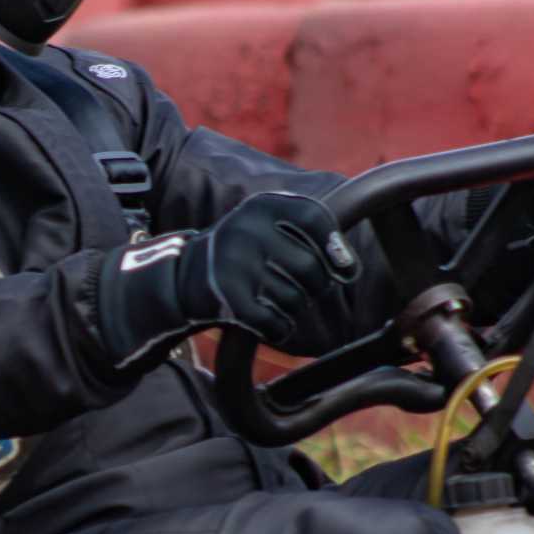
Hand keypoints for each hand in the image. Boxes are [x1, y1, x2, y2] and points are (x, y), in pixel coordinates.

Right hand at [92, 191, 361, 370]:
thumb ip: (314, 237)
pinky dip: (279, 328)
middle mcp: (247, 228)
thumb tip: (350, 269)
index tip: (344, 268)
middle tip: (298, 286)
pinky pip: (276, 322)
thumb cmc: (245, 253)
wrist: (183, 276)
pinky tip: (269, 321)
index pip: (316, 218)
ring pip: (295, 299)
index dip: (337, 246)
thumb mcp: (270, 227)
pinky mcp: (227, 297)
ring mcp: (234, 262)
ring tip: (274, 300)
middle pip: (311, 267)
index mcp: (263, 205)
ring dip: (294, 308)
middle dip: (315, 285)